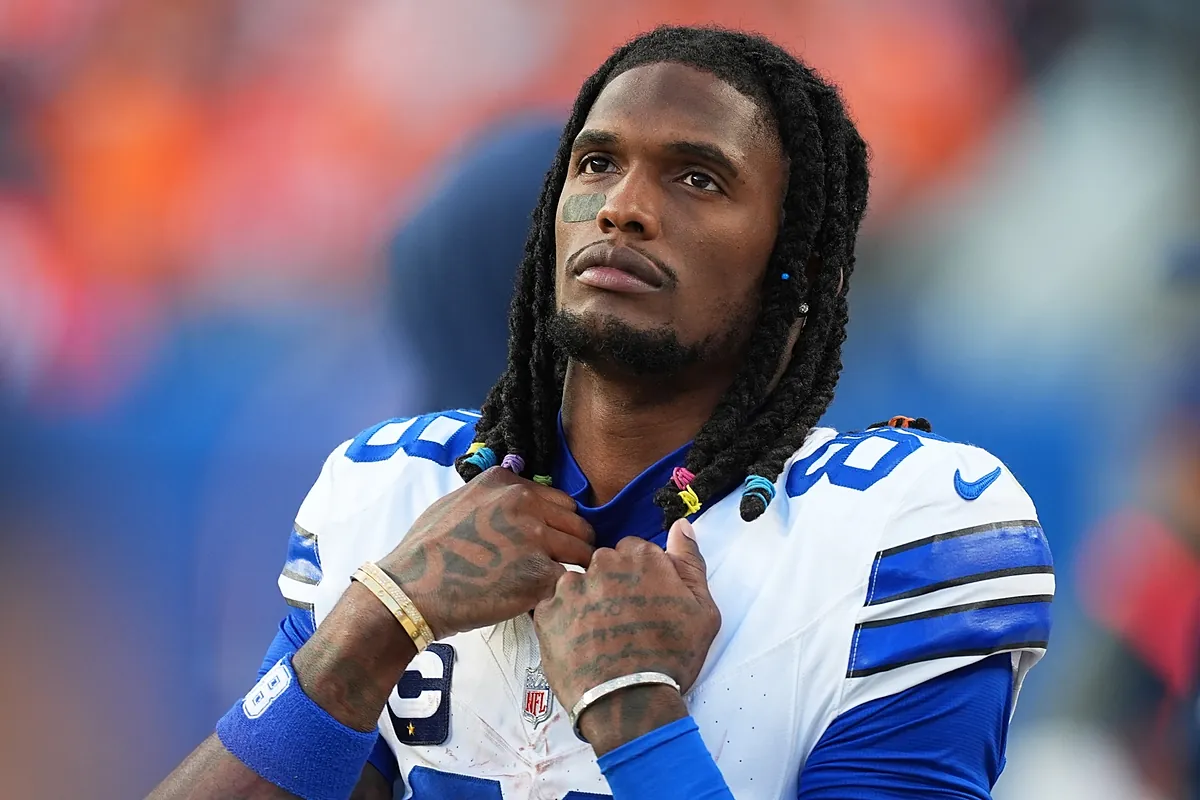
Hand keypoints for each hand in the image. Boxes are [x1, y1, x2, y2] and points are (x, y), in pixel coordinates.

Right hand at [379, 467, 594, 638]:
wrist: (411, 590)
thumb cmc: (427, 552)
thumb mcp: (458, 503)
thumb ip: (494, 499)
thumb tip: (519, 505)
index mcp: (506, 483)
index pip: (560, 501)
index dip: (557, 525)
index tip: (549, 543)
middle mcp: (524, 503)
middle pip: (578, 523)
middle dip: (572, 545)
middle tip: (557, 567)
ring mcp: (535, 538)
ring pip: (583, 551)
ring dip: (573, 569)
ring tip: (552, 586)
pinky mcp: (540, 575)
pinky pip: (569, 582)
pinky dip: (561, 594)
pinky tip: (543, 602)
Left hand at [533, 518, 720, 752]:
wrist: (630, 703)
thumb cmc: (672, 657)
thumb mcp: (702, 611)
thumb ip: (690, 562)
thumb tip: (682, 524)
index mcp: (641, 557)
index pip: (635, 551)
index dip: (640, 576)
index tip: (644, 601)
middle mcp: (602, 564)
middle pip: (604, 564)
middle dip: (612, 584)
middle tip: (622, 621)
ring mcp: (571, 587)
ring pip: (577, 583)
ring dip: (586, 601)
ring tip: (599, 636)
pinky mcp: (546, 612)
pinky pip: (554, 607)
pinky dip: (564, 621)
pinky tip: (579, 644)